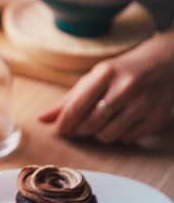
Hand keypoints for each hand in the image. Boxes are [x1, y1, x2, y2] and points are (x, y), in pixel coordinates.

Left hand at [39, 31, 173, 143]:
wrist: (165, 63)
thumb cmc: (121, 72)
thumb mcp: (94, 77)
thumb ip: (68, 99)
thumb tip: (41, 119)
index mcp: (106, 73)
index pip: (76, 106)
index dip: (64, 123)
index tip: (60, 130)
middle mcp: (126, 87)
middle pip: (91, 123)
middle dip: (80, 130)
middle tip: (78, 128)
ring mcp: (144, 103)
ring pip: (108, 135)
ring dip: (98, 134)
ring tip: (99, 124)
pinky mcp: (157, 117)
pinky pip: (127, 139)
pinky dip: (118, 137)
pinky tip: (118, 124)